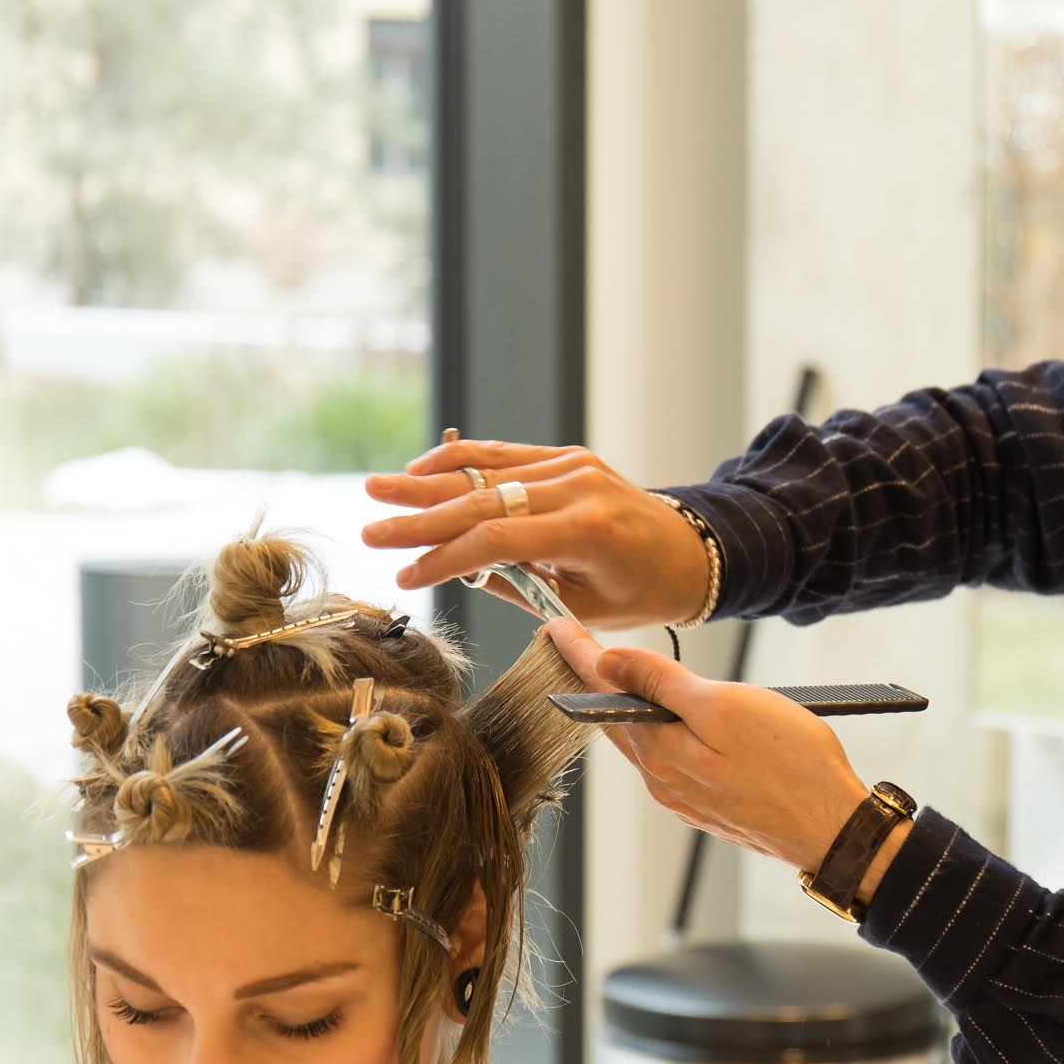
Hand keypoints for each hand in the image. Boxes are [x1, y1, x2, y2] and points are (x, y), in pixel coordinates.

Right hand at [361, 437, 710, 625]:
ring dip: (428, 482)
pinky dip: (462, 461)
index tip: (406, 576)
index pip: (498, 541)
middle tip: (372, 531)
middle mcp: (578, 487)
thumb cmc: (642, 592)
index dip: (444, 559)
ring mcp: (573, 465)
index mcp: (588, 531)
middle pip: (483, 501)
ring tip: (378, 490)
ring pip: (487, 471)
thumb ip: (521, 587)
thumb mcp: (584, 608)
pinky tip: (422, 469)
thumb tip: (459, 569)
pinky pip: (505, 455)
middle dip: (421, 519)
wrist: (691, 552)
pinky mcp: (568, 456)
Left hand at [545, 618, 871, 873]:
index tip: (554, 628)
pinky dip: (659, 733)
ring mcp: (686, 798)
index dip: (578, 654)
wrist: (835, 830)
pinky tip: (671, 720)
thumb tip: (608, 664)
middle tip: (572, 646)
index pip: (602, 694)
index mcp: (659, 752)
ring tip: (617, 676)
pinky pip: (670, 761)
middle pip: (615, 721)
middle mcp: (663, 781)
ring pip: (643, 743)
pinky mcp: (711, 807)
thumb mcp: (724, 706)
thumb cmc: (793, 765)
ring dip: (628, 708)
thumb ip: (661, 684)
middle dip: (593, 682)